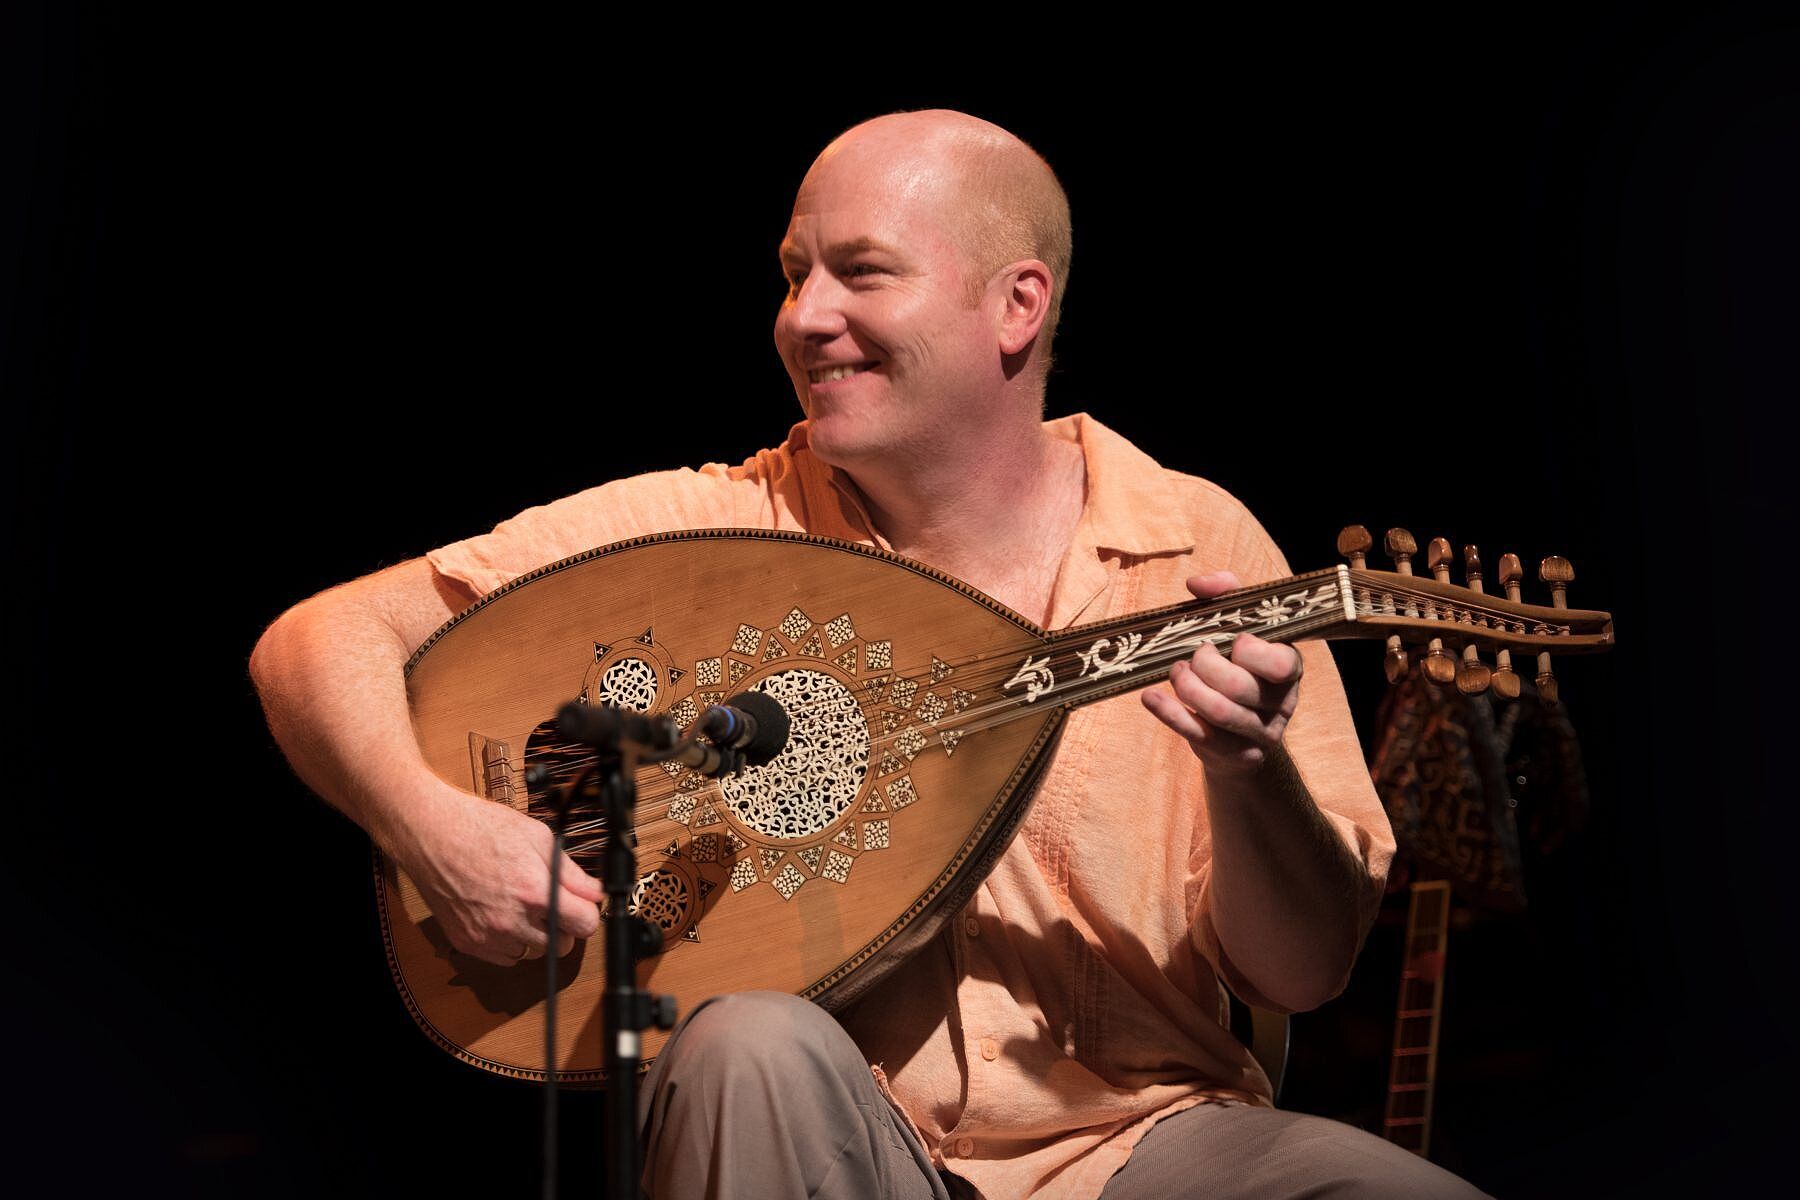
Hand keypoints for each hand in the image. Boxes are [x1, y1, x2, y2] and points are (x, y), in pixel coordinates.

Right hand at [394, 782, 603, 966]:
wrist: (431, 835)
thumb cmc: (481, 829)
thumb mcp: (537, 837)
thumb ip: (571, 872)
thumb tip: (595, 892)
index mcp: (535, 892)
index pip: (585, 925)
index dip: (587, 912)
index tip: (581, 904)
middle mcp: (512, 921)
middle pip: (563, 946)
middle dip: (564, 925)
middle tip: (550, 901)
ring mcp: (488, 936)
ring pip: (534, 953)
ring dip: (536, 935)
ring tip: (522, 904)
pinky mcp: (468, 943)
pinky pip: (505, 957)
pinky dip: (510, 942)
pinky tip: (502, 914)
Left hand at [1141, 570, 1304, 778]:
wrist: (1243, 731)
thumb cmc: (1239, 666)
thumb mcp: (1242, 627)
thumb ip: (1227, 596)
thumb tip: (1197, 584)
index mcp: (1290, 668)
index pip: (1278, 663)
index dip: (1249, 650)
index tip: (1232, 640)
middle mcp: (1282, 704)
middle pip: (1239, 687)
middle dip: (1205, 665)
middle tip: (1193, 655)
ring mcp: (1260, 734)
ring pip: (1218, 712)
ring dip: (1187, 687)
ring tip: (1176, 672)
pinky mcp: (1234, 754)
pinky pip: (1197, 734)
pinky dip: (1168, 713)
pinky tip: (1150, 697)